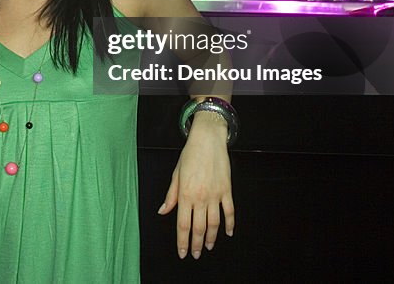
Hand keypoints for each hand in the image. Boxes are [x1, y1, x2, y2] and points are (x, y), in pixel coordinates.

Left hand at [158, 112, 233, 259]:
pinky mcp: (227, 190)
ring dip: (212, 238)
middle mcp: (200, 198)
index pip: (183, 225)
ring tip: (209, 247)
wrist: (208, 140)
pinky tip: (228, 232)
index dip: (183, 241)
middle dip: (197, 244)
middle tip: (196, 254)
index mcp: (185, 195)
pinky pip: (230, 211)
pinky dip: (230, 224)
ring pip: (214, 223)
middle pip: (199, 228)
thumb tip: (163, 211)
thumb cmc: (190, 155)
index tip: (183, 252)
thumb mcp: (175, 174)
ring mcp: (215, 195)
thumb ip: (171, 196)